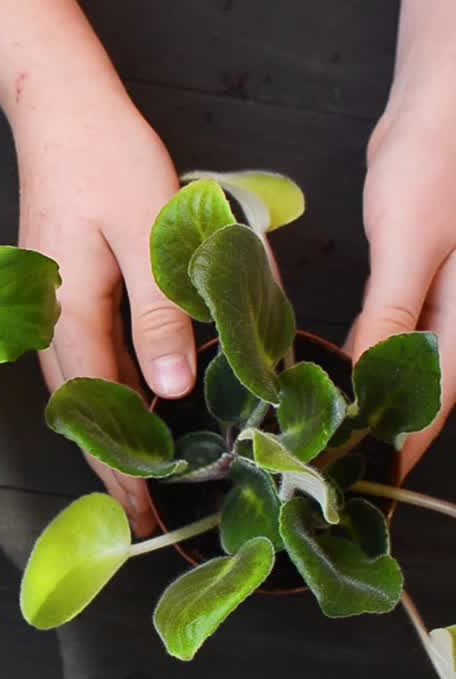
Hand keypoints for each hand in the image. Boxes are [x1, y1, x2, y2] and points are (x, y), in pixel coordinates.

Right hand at [12, 92, 193, 535]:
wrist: (60, 113)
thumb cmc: (105, 162)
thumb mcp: (147, 234)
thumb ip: (159, 313)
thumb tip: (170, 388)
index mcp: (66, 313)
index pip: (95, 408)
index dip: (119, 463)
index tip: (140, 511)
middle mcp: (46, 319)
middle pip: (75, 409)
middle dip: (106, 463)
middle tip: (141, 511)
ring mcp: (45, 306)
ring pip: (74, 387)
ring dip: (101, 431)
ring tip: (138, 469)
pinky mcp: (55, 290)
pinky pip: (77, 357)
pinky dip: (100, 392)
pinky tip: (128, 401)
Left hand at [347, 94, 455, 475]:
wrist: (444, 106)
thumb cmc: (437, 164)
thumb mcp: (411, 242)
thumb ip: (395, 312)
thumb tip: (372, 374)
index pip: (439, 398)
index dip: (401, 441)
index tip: (363, 476)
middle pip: (427, 389)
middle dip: (384, 426)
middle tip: (333, 460)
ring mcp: (448, 298)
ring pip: (412, 364)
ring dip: (374, 393)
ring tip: (330, 427)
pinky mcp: (422, 278)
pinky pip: (398, 332)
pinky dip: (372, 354)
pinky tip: (339, 371)